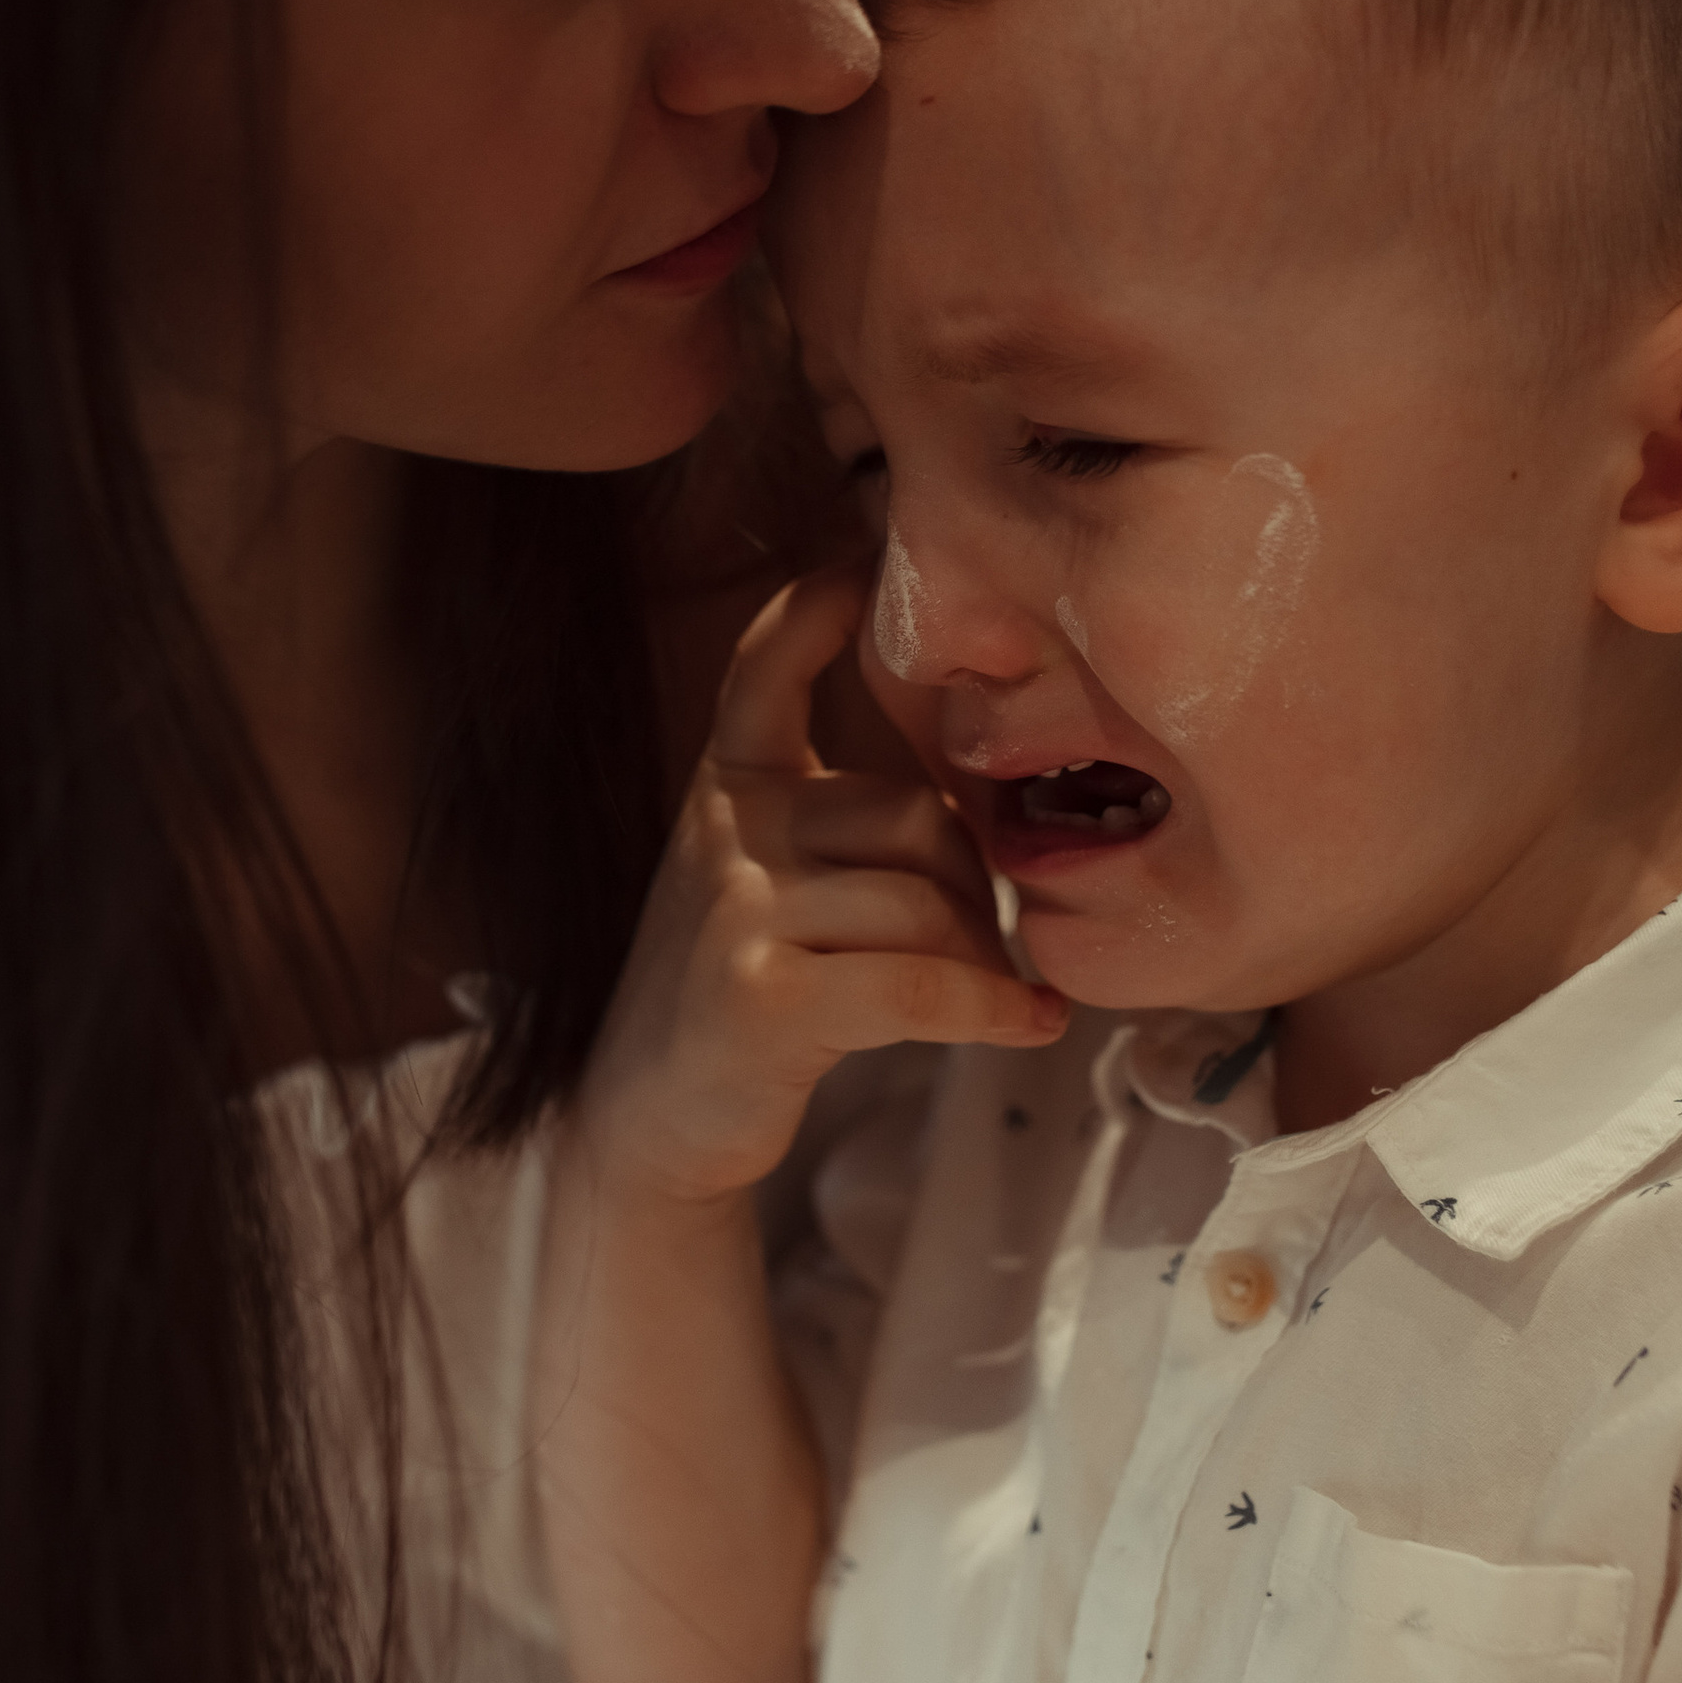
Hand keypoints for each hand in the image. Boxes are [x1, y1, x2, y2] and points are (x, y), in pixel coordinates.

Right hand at [583, 567, 1065, 1205]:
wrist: (650, 1120)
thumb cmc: (743, 989)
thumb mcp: (760, 874)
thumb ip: (834, 813)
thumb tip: (984, 783)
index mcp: (729, 783)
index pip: (770, 664)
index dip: (820, 606)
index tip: (863, 562)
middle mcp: (726, 827)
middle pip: (917, 814)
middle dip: (972, 883)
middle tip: (979, 942)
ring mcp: (737, 908)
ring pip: (927, 902)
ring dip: (980, 958)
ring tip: (989, 994)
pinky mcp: (763, 995)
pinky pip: (924, 985)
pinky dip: (993, 1008)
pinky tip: (1031, 1021)